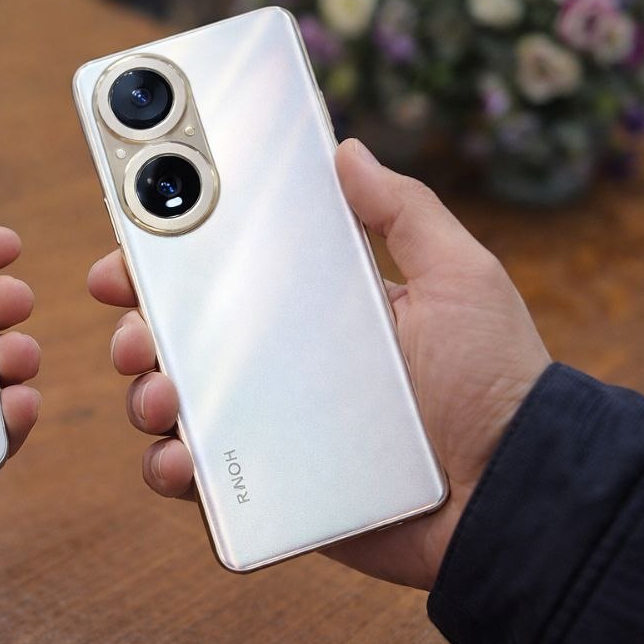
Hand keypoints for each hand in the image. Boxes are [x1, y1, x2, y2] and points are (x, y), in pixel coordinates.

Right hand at [87, 139, 549, 589]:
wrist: (516, 494)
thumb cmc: (496, 382)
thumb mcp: (459, 277)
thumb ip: (402, 211)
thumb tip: (348, 149)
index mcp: (311, 312)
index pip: (221, 276)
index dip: (165, 259)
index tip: (128, 248)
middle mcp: (277, 368)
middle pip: (178, 339)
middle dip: (136, 327)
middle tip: (134, 330)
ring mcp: (267, 431)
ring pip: (173, 406)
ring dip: (145, 395)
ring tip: (160, 396)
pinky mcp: (267, 491)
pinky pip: (197, 479)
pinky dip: (170, 468)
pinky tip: (178, 458)